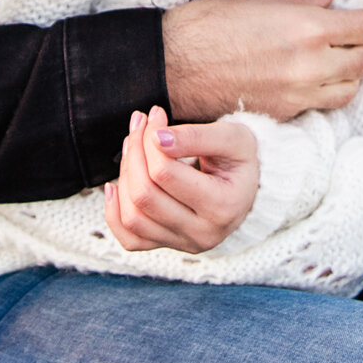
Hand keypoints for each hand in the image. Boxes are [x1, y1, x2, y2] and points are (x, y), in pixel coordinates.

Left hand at [104, 105, 259, 253]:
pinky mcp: (168, 246)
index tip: (156, 116)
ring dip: (123, 177)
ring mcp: (184, 244)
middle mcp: (203, 233)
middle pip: (144, 195)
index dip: (150, 140)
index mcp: (222, 206)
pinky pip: (129, 239)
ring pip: (132, 217)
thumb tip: (156, 137)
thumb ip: (196, 136)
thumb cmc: (240, 159)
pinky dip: (114, 212)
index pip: (164, 173)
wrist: (248, 187)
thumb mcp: (232, 138)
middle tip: (140, 124)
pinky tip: (115, 185)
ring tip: (132, 148)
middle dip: (134, 153)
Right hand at [162, 0, 362, 121]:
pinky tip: (312, 80)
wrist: (171, 65)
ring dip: (350, 74)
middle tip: (353, 37)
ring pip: (348, 89)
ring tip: (337, 62)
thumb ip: (301, 0)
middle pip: (362, 60)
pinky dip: (325, 92)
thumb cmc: (207, 24)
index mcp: (306, 27)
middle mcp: (309, 63)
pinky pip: (321, 105)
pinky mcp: (283, 113)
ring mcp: (297, 93)